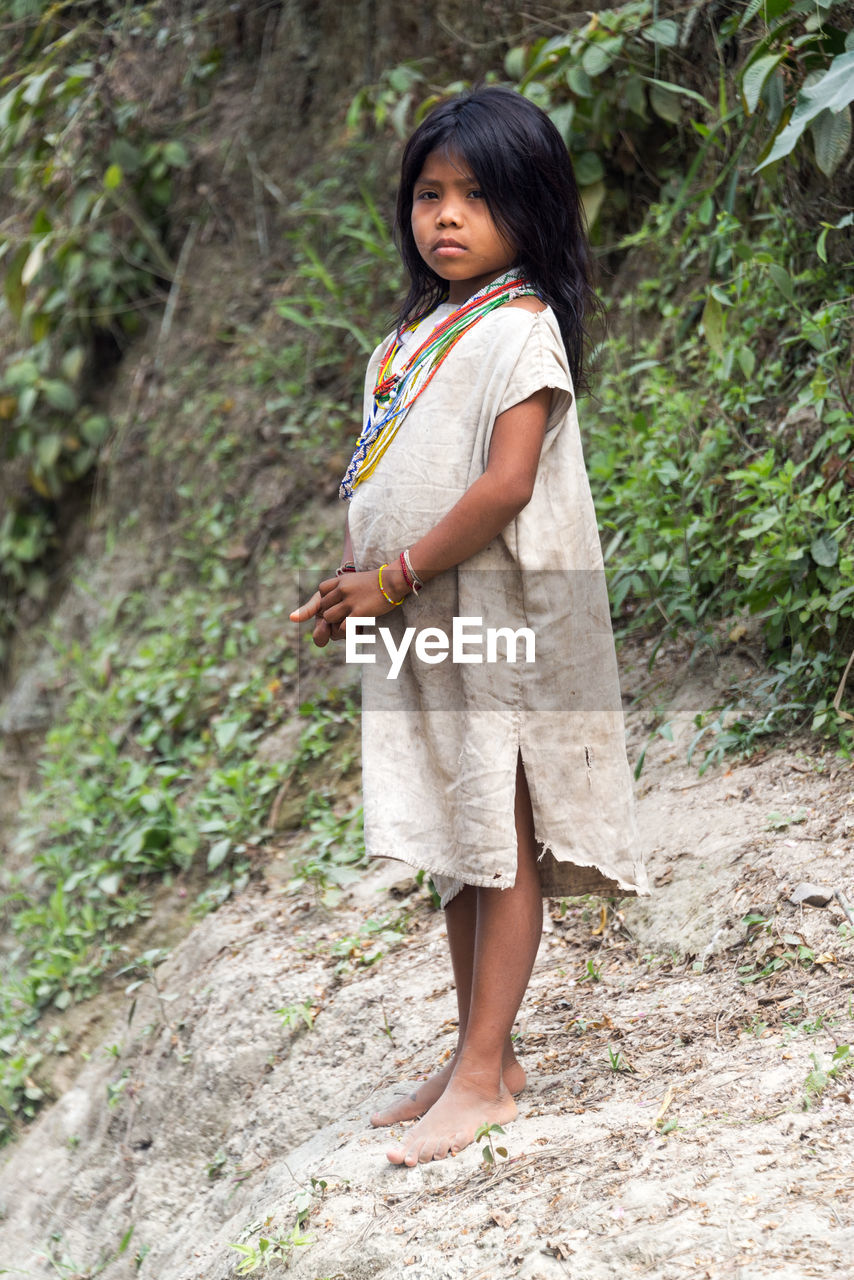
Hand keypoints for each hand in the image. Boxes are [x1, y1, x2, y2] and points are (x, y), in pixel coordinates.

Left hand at [290, 567, 405, 646]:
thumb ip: (344, 588)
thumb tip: (335, 600)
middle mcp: (342, 589)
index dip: (327, 599)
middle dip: (331, 614)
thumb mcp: (357, 580)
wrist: (394, 582)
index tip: (338, 602)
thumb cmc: (379, 583)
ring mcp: (349, 601)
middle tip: (345, 617)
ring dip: (336, 624)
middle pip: (323, 606)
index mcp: (341, 580)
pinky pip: (342, 628)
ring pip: (329, 618)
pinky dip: (347, 632)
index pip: (321, 590)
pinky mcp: (358, 613)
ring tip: (350, 623)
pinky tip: (357, 628)